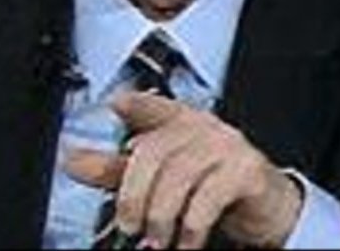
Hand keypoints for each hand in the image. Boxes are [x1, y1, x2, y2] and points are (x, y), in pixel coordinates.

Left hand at [65, 92, 303, 248]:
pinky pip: (208, 198)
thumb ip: (117, 170)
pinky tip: (185, 242)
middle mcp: (202, 127)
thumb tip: (73, 160)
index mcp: (179, 122)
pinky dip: (190, 227)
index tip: (117, 104)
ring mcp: (227, 146)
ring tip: (156, 241)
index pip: (153, 105)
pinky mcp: (246, 171)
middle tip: (128, 226)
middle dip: (134, 194)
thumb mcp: (159, 179)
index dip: (135, 103)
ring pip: (179, 176)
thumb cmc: (210, 188)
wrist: (266, 210)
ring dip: (161, 216)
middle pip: (155, 150)